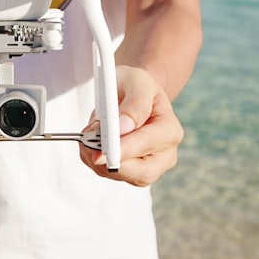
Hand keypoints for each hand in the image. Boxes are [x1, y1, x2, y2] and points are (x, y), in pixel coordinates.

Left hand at [79, 66, 184, 186]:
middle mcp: (164, 154)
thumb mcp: (138, 82)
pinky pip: (108, 174)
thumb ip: (135, 103)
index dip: (125, 148)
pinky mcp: (131, 173)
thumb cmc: (137, 87)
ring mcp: (149, 167)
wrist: (133, 94)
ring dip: (97, 157)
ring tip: (89, 132)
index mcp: (170, 130)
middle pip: (141, 173)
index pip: (149, 145)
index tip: (103, 146)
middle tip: (87, 142)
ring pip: (120, 175)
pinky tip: (92, 140)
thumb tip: (124, 128)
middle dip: (111, 160)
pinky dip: (93, 159)